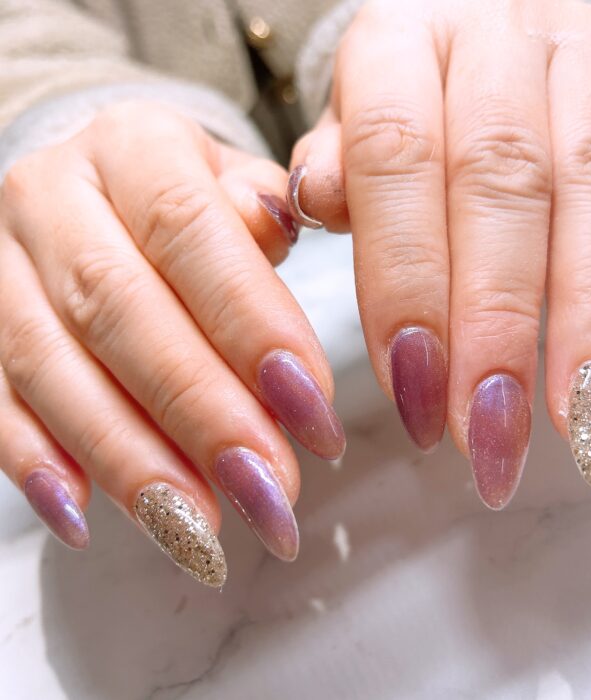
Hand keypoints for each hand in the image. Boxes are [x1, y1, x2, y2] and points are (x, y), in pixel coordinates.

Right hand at [0, 101, 344, 584]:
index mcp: (136, 146)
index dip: (251, 326)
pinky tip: (86, 517)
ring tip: (197, 529)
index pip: (191, 231)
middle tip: (267, 491)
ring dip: (129, 458)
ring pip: (52, 366)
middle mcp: (55, 197)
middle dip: (199, 413)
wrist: (100, 186)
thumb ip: (265, 211)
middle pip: (120, 310)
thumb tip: (275, 228)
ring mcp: (1, 265)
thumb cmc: (192, 202)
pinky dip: (37, 462)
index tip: (312, 412)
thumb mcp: (239, 183)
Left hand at [289, 0, 590, 507]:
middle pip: (501, 187)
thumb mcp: (341, 128)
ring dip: (590, 317)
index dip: (408, 287)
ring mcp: (578, 53)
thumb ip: (329, 171)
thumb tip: (316, 198)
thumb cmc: (400, 105)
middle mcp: (492, 38)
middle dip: (499, 327)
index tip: (418, 395)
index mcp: (397, 42)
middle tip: (493, 432)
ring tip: (586, 419)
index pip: (396, 163)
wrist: (473, 32)